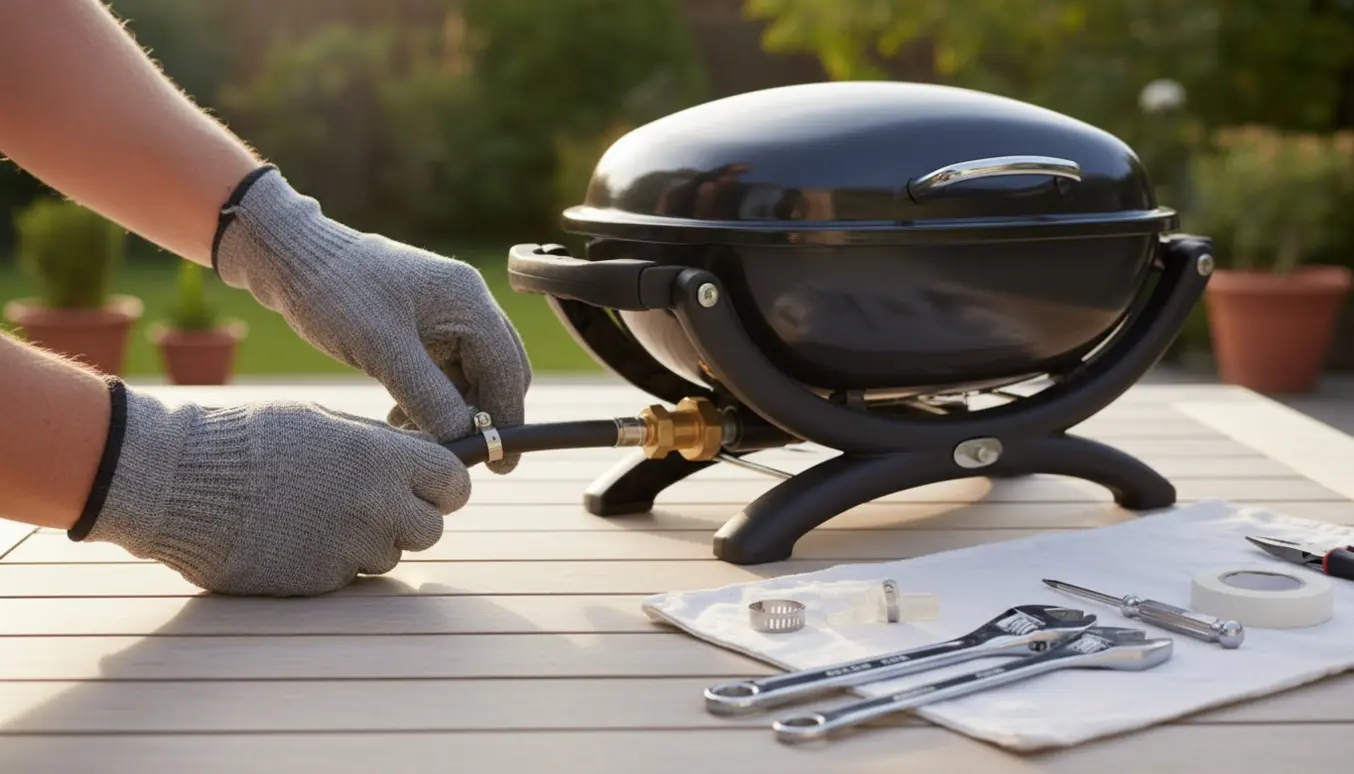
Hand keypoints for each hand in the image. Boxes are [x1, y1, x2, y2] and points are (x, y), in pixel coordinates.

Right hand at [80, 385, 468, 596]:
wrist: (179, 482)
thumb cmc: (249, 439)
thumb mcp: (324, 423)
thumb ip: (380, 444)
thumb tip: (425, 455)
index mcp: (381, 458)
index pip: (455, 482)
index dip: (447, 485)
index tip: (434, 485)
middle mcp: (375, 506)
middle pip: (431, 529)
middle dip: (413, 518)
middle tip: (378, 504)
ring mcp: (348, 548)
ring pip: (391, 556)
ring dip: (371, 541)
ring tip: (322, 514)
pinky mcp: (319, 582)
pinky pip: (349, 576)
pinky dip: (334, 561)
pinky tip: (298, 536)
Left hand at [213, 167, 531, 472]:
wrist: (292, 257)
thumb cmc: (334, 292)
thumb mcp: (381, 348)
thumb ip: (428, 394)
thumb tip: (466, 438)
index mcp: (468, 300)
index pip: (506, 368)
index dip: (507, 417)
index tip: (500, 463)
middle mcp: (467, 304)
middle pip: (498, 373)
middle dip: (484, 417)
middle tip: (463, 457)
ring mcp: (447, 314)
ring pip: (471, 377)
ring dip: (454, 411)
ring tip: (416, 439)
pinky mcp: (424, 325)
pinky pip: (445, 372)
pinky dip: (433, 399)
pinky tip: (401, 418)